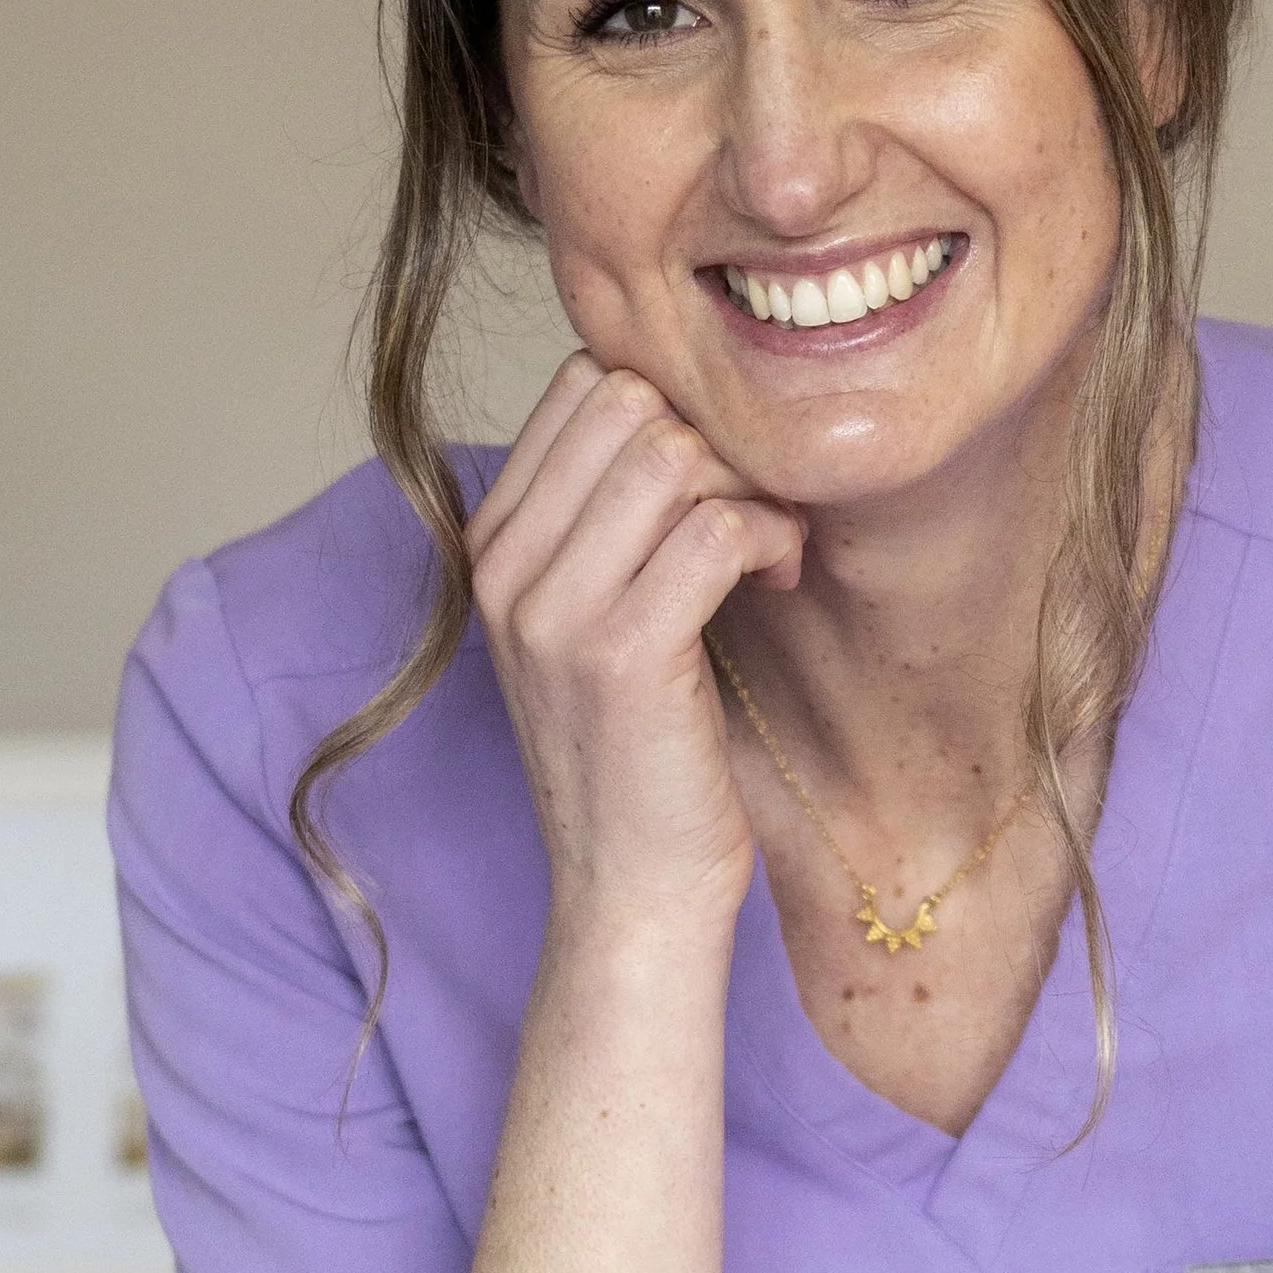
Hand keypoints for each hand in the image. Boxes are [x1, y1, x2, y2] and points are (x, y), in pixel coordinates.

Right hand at [468, 354, 803, 945]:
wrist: (629, 890)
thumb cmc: (636, 751)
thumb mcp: (593, 617)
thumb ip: (609, 515)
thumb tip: (687, 405)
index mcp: (492, 544)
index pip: (580, 383)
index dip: (672, 408)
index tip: (713, 479)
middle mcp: (505, 567)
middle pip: (628, 402)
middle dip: (715, 439)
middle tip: (750, 510)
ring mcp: (554, 611)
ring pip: (674, 454)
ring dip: (749, 488)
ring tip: (768, 547)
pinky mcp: (623, 655)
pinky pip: (716, 529)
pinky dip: (770, 537)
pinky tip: (780, 575)